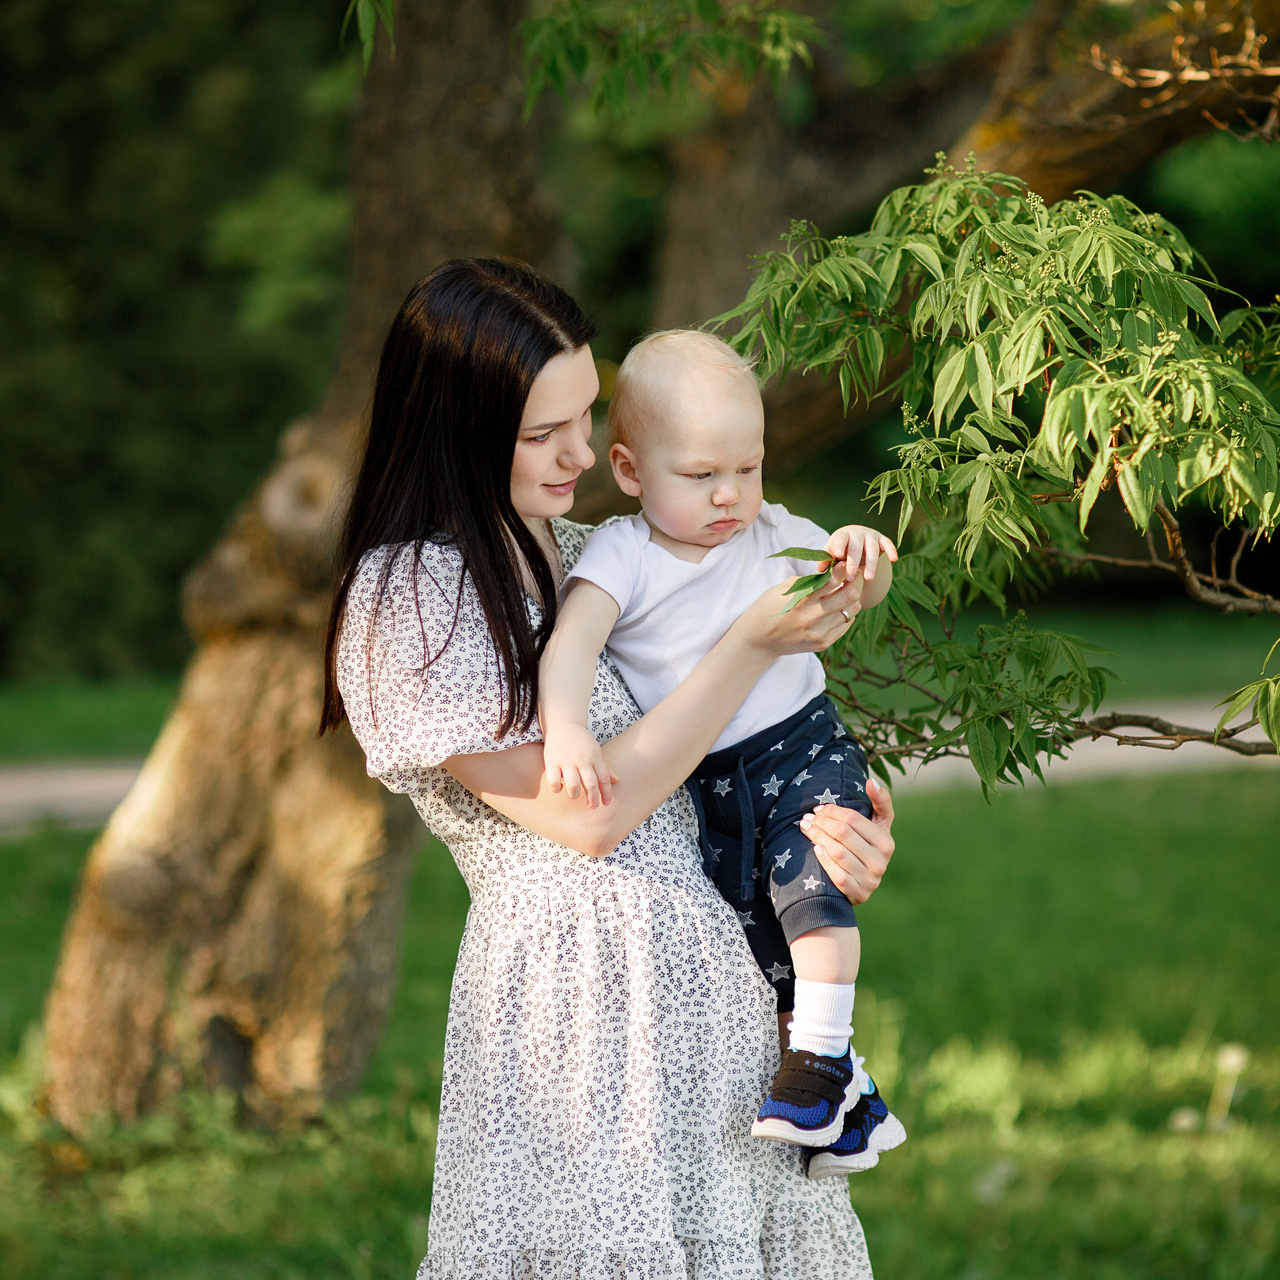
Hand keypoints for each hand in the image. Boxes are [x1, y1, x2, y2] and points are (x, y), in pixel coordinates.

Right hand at [542, 725, 618, 808]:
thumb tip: (617, 780)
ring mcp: (567, 761)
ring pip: (573, 785)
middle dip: (593, 799)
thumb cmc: (582, 742)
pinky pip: (554, 781)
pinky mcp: (552, 762)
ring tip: (575, 796)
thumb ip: (605, 767)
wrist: (563, 725)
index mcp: (595, 757)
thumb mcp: (596, 751)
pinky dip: (557, 788)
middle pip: (591, 784)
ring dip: (575, 795)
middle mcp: (582, 760)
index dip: (606, 793)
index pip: (604, 778)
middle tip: (593, 807)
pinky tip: (560, 787)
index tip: (606, 803)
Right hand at [735, 569, 865, 658]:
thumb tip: (831, 570)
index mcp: (800, 599)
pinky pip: (846, 625)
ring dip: (852, 599)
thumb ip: (807, 581)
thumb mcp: (781, 589)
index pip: (832, 580)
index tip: (844, 563)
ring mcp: (819, 633)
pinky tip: (836, 609)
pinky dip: (845, 614)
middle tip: (853, 576)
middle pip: (850, 596)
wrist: (758, 641)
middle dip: (855, 582)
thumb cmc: (767, 609)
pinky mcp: (823, 643)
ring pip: (852, 611)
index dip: (843, 568)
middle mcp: (811, 617)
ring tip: (844, 593)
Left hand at [800, 775, 894, 904]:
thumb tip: (871, 781)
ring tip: (805, 828)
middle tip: (806, 818)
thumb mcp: (877, 825)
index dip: (832, 811)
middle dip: (821, 823)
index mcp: (886, 841)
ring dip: (818, 838)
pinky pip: (838, 876)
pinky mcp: (859, 894)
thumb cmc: (866, 846)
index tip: (817, 808)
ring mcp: (871, 880)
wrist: (862, 884)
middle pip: (843, 834)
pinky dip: (824, 861)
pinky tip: (815, 850)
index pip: (853, 819)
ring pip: (839, 853)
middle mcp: (882, 861)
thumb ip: (879, 802)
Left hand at [825, 525, 898, 581]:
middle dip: (853, 563)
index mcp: (842, 535)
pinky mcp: (882, 540)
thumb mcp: (832, 555)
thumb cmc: (842, 551)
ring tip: (869, 578)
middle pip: (856, 547)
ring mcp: (871, 535)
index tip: (837, 556)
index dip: (839, 546)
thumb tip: (820, 569)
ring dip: (871, 563)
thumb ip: (826, 561)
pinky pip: (888, 544)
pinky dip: (891, 550)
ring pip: (872, 549)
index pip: (840, 539)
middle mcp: (857, 533)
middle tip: (850, 577)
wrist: (857, 542)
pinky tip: (894, 559)